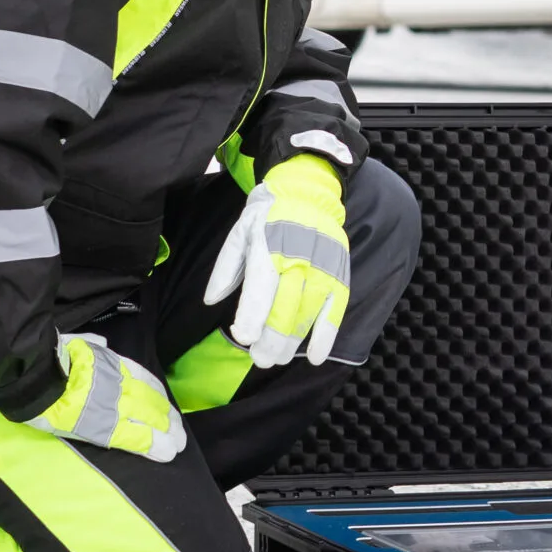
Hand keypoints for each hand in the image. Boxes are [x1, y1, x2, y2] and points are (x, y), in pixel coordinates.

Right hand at [23, 333, 187, 460]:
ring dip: (167, 432)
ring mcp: (115, 405)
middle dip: (166, 417)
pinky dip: (154, 446)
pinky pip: (136, 437)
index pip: (144, 379)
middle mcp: (120, 383)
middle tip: (178, 430)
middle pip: (152, 400)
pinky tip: (165, 453)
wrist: (33, 379)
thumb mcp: (73, 343)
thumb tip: (100, 342)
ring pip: (151, 419)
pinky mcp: (106, 427)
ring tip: (177, 443)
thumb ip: (89, 344)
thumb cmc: (48, 360)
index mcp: (111, 364)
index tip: (165, 404)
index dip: (157, 393)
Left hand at [203, 156, 349, 367]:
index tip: (244, 338)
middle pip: (286, 308)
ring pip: (308, 314)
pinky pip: (335, 310)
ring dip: (291, 343)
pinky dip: (326, 335)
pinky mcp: (340, 274)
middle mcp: (299, 258)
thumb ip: (225, 267)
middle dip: (270, 339)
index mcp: (269, 246)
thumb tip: (212, 300)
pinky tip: (315, 356)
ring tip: (275, 359)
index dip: (253, 315)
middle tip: (259, 359)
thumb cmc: (268, 216)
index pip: (261, 286)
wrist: (308, 192)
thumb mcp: (240, 232)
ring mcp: (323, 268)